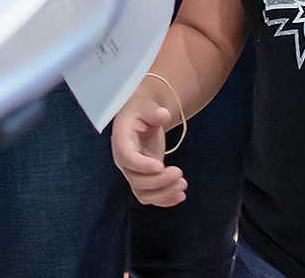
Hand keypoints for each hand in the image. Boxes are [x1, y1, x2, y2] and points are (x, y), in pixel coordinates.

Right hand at [111, 88, 186, 206]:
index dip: (141, 165)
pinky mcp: (144, 179)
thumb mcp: (147, 105)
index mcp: (121, 140)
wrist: (143, 117)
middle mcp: (124, 160)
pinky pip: (151, 196)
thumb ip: (154, 111)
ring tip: (183, 184)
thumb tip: (163, 114)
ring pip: (143, 193)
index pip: (126, 157)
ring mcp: (133, 172)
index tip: (160, 166)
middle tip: (179, 172)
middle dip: (159, 181)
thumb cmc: (143, 110)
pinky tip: (180, 195)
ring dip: (164, 194)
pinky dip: (166, 199)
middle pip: (136, 180)